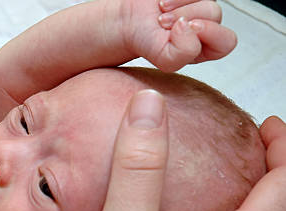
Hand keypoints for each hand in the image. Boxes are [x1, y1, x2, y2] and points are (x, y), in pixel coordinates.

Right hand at [115, 0, 235, 70]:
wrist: (127, 23)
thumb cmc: (145, 41)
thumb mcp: (164, 60)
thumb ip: (184, 53)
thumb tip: (191, 28)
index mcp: (204, 47)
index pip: (227, 41)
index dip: (210, 33)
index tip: (186, 30)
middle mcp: (204, 25)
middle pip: (214, 15)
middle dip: (185, 17)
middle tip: (164, 24)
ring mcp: (198, 6)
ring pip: (206, 0)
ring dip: (179, 5)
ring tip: (161, 14)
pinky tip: (163, 2)